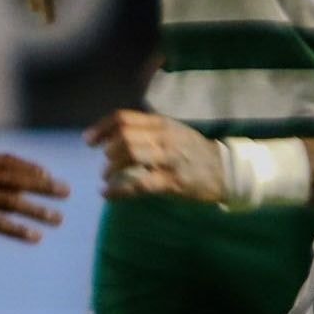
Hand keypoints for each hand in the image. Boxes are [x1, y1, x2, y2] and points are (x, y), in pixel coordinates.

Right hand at [0, 131, 67, 239]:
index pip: (7, 162)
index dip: (30, 168)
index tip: (47, 174)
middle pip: (18, 180)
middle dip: (44, 186)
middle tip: (66, 193)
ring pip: (13, 202)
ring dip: (38, 210)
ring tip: (58, 219)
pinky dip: (18, 230)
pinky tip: (35, 237)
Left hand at [90, 110, 225, 202]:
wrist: (225, 170)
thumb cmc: (193, 152)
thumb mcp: (173, 132)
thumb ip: (147, 131)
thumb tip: (114, 137)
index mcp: (161, 123)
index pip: (124, 119)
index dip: (102, 128)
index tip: (89, 140)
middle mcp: (164, 138)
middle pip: (125, 137)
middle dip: (109, 152)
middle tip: (106, 165)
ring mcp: (168, 159)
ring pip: (131, 156)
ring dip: (112, 169)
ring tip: (107, 179)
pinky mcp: (171, 181)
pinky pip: (139, 184)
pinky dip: (118, 190)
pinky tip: (108, 194)